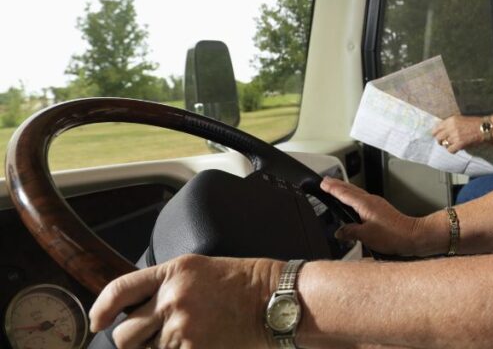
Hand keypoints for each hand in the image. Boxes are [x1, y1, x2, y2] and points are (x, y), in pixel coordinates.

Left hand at [89, 254, 275, 348]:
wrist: (274, 301)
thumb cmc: (242, 285)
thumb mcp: (199, 271)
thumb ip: (165, 286)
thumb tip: (135, 311)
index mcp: (174, 273)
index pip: (119, 291)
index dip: (101, 310)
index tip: (98, 322)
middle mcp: (173, 299)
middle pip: (125, 334)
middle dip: (134, 341)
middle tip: (152, 338)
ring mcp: (184, 328)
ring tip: (187, 338)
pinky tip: (199, 344)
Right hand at [321, 178, 426, 255]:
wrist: (412, 236)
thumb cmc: (393, 235)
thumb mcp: (366, 236)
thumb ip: (350, 232)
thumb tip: (339, 232)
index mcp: (365, 204)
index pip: (344, 193)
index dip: (332, 188)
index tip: (323, 183)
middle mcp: (371, 201)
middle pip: (351, 189)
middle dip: (337, 185)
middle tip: (326, 181)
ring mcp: (377, 204)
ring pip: (357, 194)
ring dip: (346, 190)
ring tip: (336, 189)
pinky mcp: (381, 210)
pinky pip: (363, 200)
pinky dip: (354, 198)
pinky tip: (354, 204)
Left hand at [431, 116, 483, 152]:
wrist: (484, 128)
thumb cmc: (473, 123)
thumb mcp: (459, 119)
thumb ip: (450, 124)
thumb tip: (441, 131)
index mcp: (450, 120)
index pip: (436, 129)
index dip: (436, 134)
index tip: (438, 136)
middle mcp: (451, 128)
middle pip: (438, 138)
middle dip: (440, 141)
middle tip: (444, 142)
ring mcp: (455, 136)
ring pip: (444, 144)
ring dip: (448, 145)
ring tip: (454, 144)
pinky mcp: (460, 143)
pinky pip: (450, 150)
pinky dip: (452, 150)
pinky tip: (457, 147)